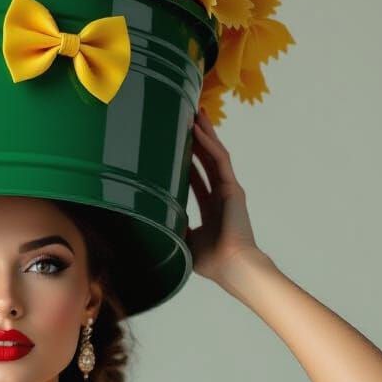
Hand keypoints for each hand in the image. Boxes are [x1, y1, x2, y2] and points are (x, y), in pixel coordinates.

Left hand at [185, 108, 262, 281]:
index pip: (196, 177)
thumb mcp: (184, 240)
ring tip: (195, 114)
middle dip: (196, 139)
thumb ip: (172, 226)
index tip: (175, 145)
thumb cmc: (212, 261)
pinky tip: (199, 129)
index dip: (187, 160)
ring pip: (215, 154)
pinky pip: (219, 160)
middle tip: (185, 118)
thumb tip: (148, 219)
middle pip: (206, 160)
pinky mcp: (232, 188)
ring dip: (205, 133)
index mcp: (211, 208)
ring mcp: (228, 190)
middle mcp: (221, 195)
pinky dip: (209, 143)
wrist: (232, 267)